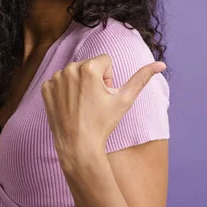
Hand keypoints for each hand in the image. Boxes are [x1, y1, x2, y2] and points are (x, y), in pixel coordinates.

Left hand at [41, 54, 165, 159]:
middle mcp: (70, 68)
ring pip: (75, 72)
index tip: (104, 95)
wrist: (78, 145)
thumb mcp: (125, 100)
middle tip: (93, 102)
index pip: (105, 61)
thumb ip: (142, 78)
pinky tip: (69, 105)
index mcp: (89, 67)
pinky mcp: (46, 88)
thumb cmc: (103, 123)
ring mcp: (55, 78)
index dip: (108, 79)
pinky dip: (65, 91)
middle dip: (94, 80)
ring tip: (82, 105)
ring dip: (79, 84)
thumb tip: (161, 65)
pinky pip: (59, 81)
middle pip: (89, 65)